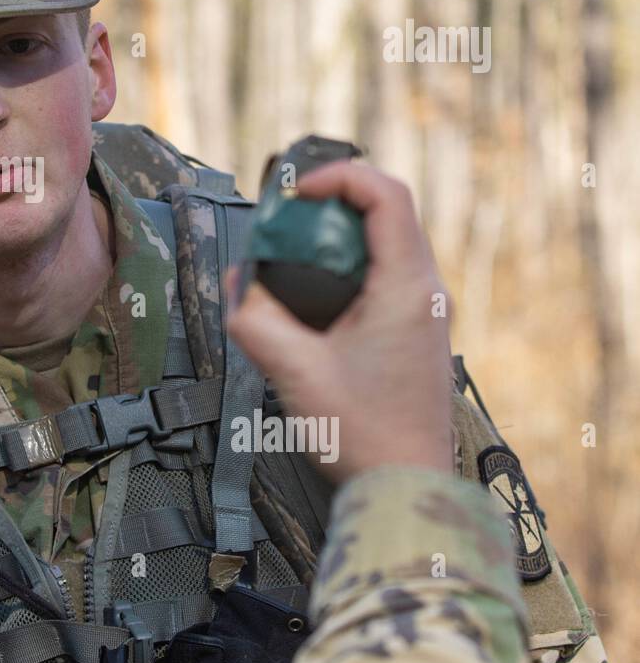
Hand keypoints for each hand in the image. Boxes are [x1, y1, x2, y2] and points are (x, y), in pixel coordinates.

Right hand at [225, 161, 453, 484]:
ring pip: (384, 240)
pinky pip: (384, 272)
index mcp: (407, 288)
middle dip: (328, 205)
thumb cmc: (364, 435)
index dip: (338, 177)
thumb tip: (237, 281)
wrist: (405, 485)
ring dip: (336, 236)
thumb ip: (254, 318)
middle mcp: (426, 290)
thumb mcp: (293, 371)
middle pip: (384, 210)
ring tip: (290, 258)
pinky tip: (312, 298)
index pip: (385, 194)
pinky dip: (346, 266)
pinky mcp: (416, 328)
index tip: (295, 194)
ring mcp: (426, 309)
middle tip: (283, 223)